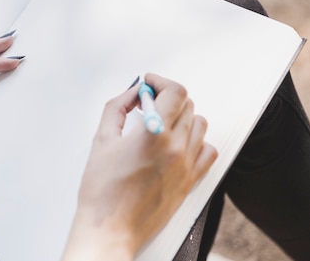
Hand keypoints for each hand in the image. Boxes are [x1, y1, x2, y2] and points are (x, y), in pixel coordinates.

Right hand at [62, 73, 217, 260]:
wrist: (110, 228)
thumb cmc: (102, 191)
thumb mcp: (101, 140)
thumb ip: (117, 107)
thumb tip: (132, 93)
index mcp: (154, 134)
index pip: (175, 92)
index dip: (161, 82)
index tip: (149, 84)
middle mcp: (177, 148)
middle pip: (187, 105)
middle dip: (166, 98)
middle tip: (146, 104)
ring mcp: (187, 166)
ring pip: (199, 124)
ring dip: (181, 117)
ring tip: (160, 124)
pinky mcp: (191, 182)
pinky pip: (208, 150)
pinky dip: (196, 141)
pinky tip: (177, 143)